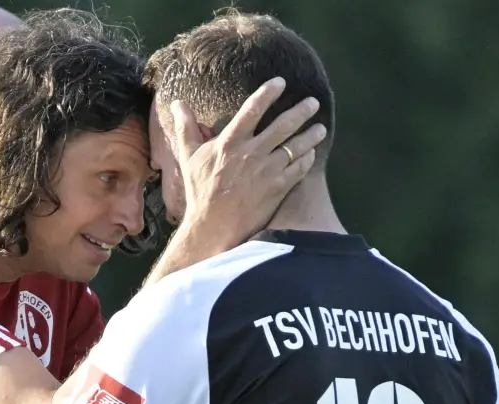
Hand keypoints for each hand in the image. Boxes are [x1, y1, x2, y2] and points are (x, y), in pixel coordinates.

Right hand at [171, 77, 326, 244]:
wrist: (212, 226)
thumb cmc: (200, 191)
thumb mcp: (189, 157)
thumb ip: (186, 127)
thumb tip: (178, 103)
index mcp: (230, 142)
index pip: (252, 109)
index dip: (268, 93)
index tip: (281, 82)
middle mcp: (251, 153)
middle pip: (283, 125)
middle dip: (301, 111)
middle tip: (313, 102)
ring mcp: (266, 171)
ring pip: (296, 146)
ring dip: (311, 135)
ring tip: (320, 128)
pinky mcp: (277, 189)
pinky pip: (298, 169)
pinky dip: (307, 159)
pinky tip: (311, 154)